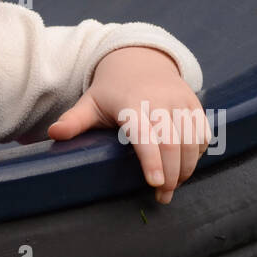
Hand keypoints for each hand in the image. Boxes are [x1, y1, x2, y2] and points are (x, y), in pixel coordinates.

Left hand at [47, 46, 208, 204]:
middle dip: (171, 174)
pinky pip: (203, 133)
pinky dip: (198, 153)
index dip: (151, 158)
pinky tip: (186, 166)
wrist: (139, 59)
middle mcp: (159, 100)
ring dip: (187, 168)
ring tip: (174, 186)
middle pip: (172, 143)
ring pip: (191, 140)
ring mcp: (180, 100)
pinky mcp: (194, 103)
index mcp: (131, 103)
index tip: (155, 183)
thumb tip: (53, 135)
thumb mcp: (90, 102)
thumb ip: (74, 121)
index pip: (144, 133)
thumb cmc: (111, 90)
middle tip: (162, 197)